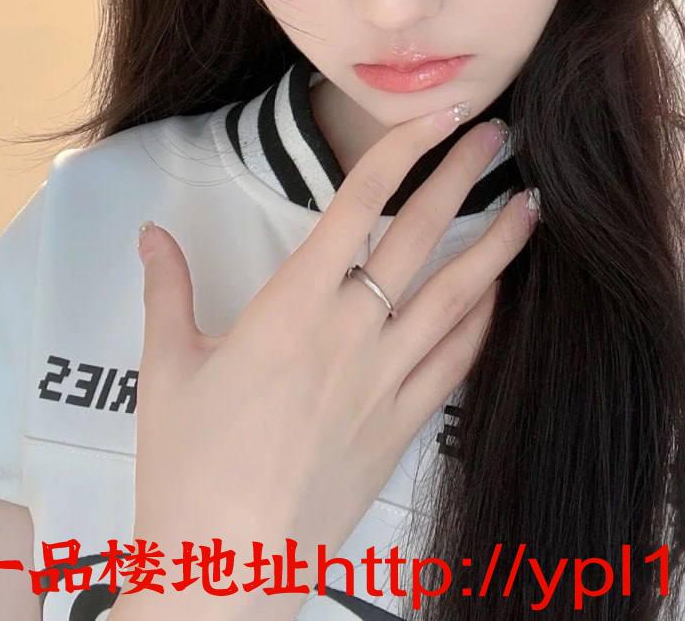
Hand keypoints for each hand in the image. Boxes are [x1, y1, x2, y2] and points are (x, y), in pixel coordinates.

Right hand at [126, 103, 538, 618]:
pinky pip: (456, 363)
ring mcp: (386, 380)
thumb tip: (151, 232)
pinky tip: (501, 297)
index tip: (436, 118)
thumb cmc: (189, 464)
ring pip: (456, 298)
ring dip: (497, 248)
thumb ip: (167, 290)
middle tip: (500, 135)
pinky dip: (484, 323)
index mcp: (293, 305)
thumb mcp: (167, 368)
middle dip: (464, 179)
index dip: (401, 152)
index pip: (358, 206)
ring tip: (533, 206)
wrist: (228, 567)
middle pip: (419, 238)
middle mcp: (351, 331)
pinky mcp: (402, 427)